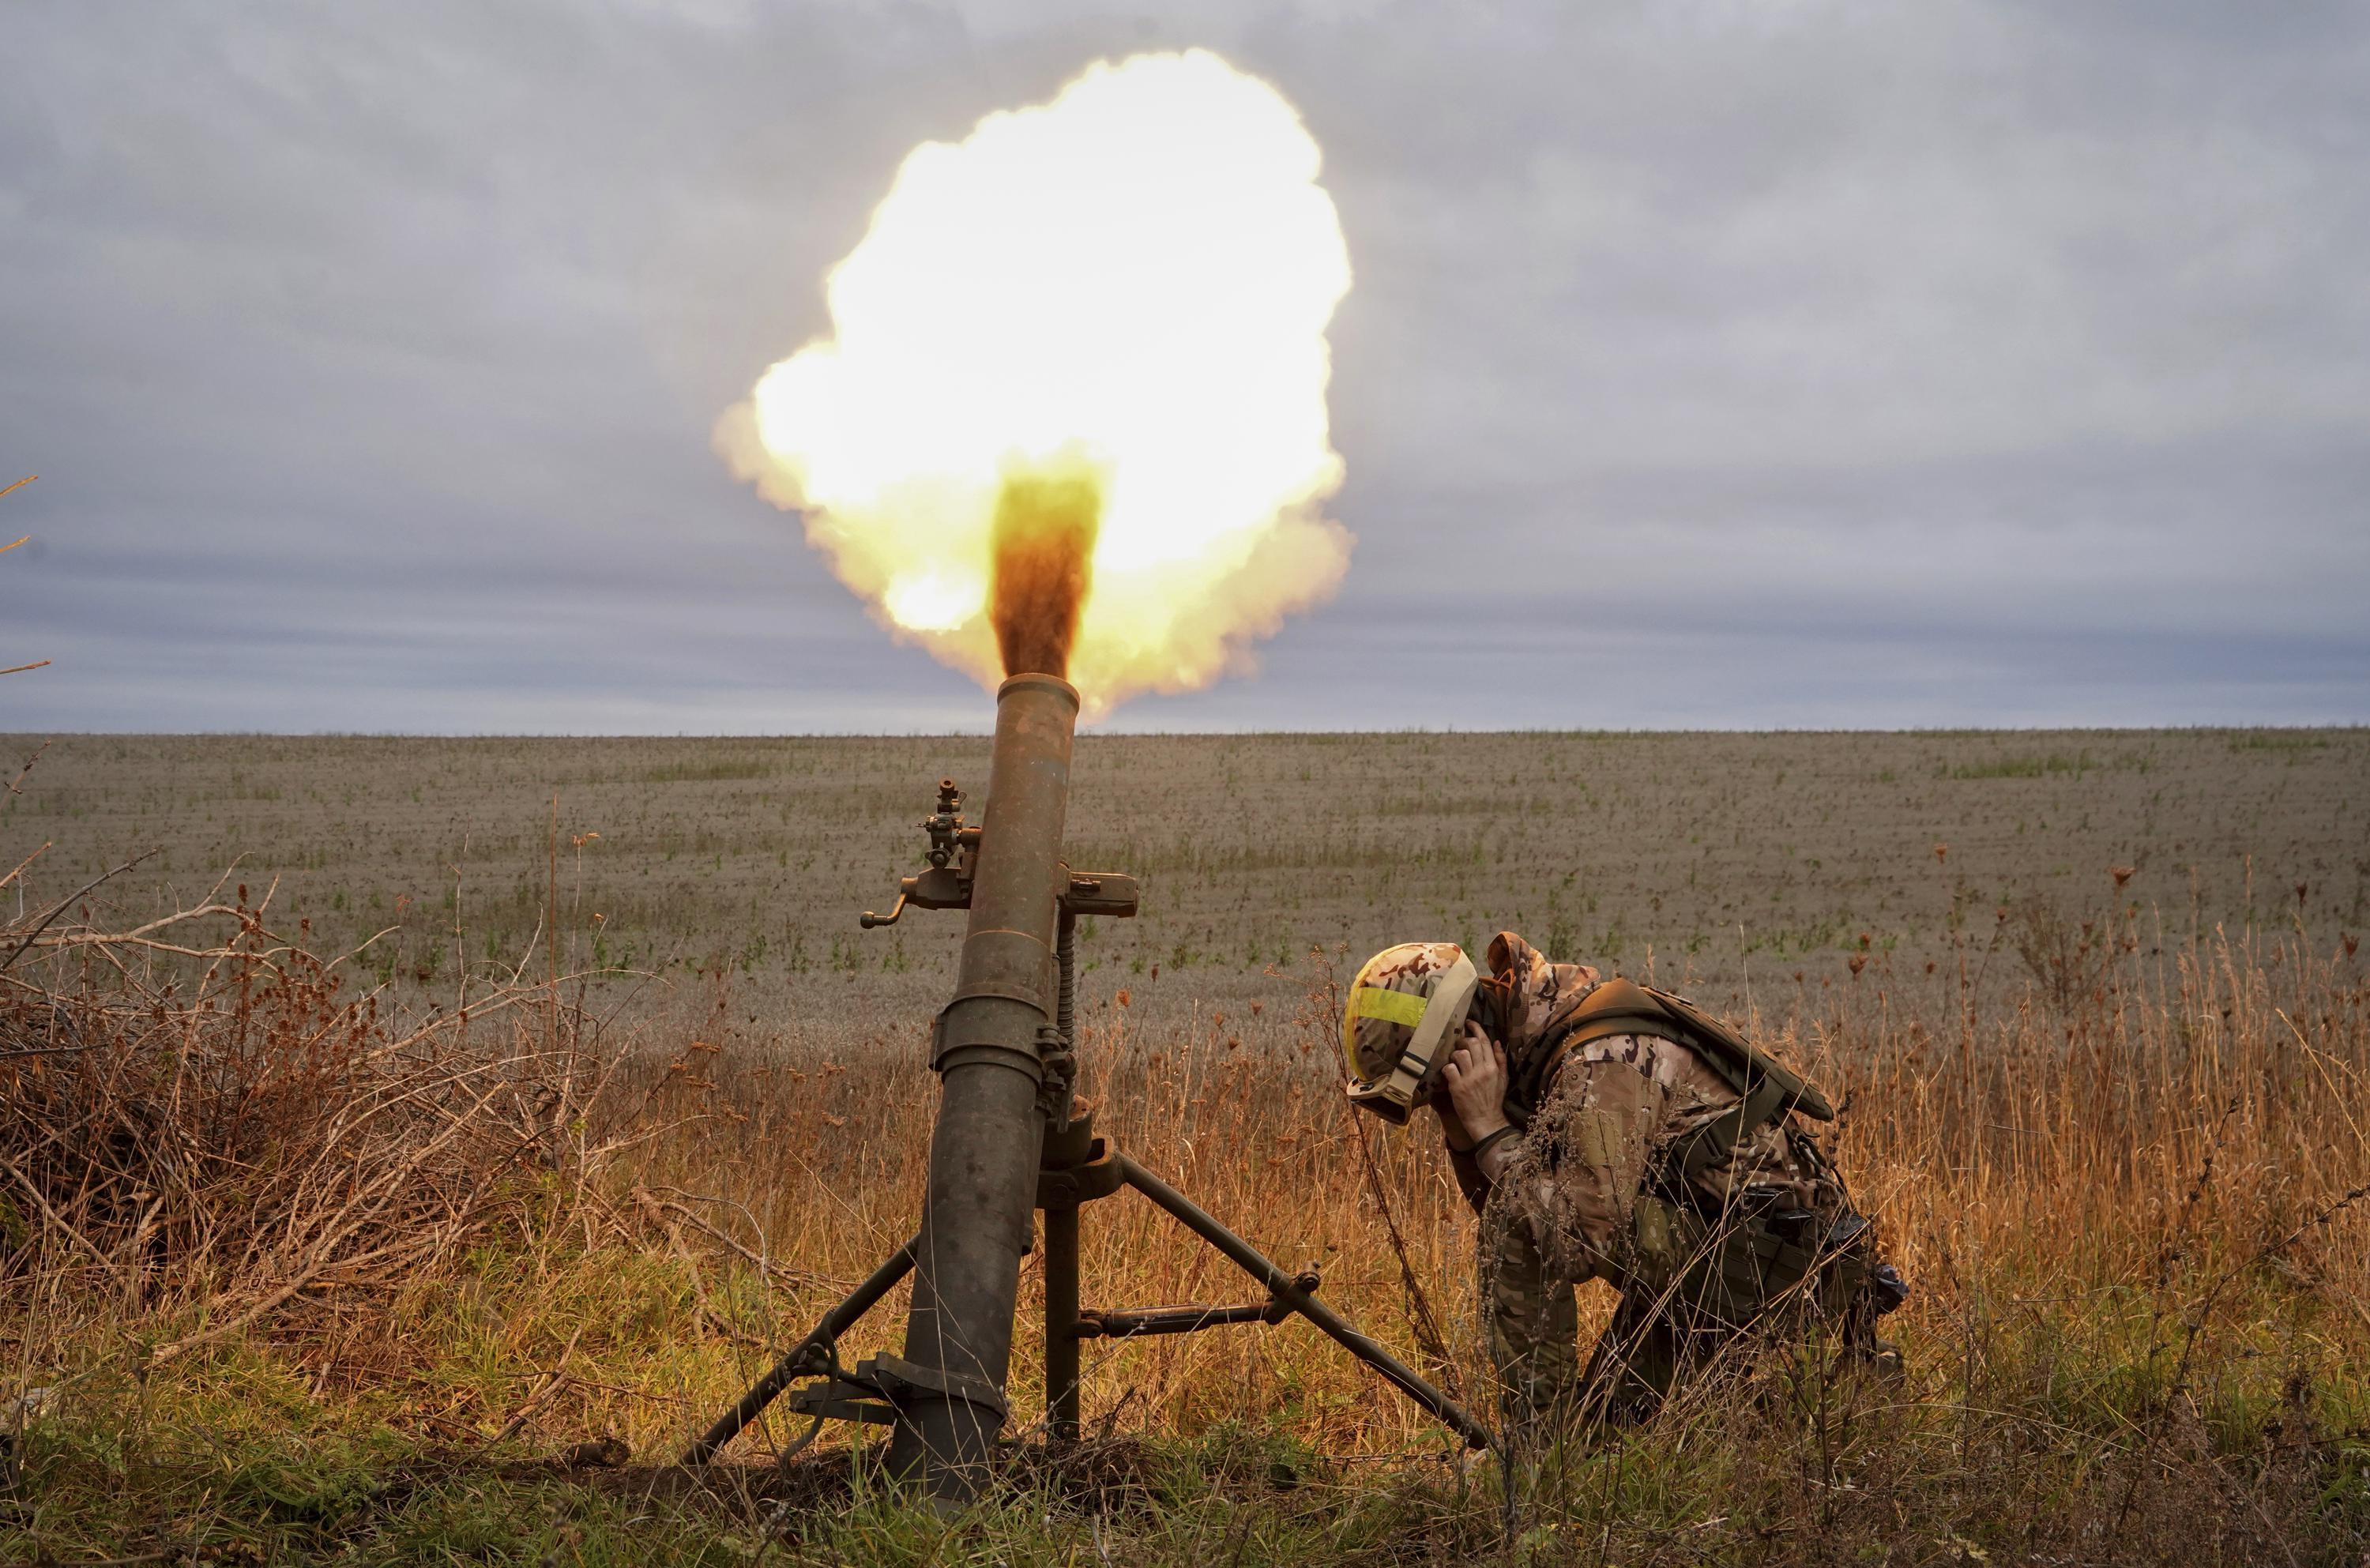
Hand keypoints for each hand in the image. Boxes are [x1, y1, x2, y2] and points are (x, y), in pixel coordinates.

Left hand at [1438, 1023, 1507, 1139]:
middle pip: (1472, 1044)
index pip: (1485, 1042)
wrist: (1487, 1121)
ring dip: (1454, 1055)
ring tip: (1455, 1061)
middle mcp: (1482, 1070)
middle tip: (1459, 1044)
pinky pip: (1449, 1069)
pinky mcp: (1458, 1087)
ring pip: (1459, 1054)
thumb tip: (1497, 1041)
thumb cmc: (1494, 1100)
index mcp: (1493, 1067)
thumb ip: (1501, 1060)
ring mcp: (1470, 1078)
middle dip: (1463, 1040)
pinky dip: (1447, 1068)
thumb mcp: (1503, 1079)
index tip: (1469, 1022)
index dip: (1476, 1028)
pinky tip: (1449, 1073)